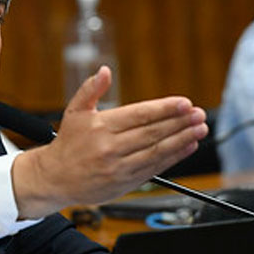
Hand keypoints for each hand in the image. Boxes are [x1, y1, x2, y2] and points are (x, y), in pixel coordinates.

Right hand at [11, 66, 207, 217]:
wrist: (54, 179)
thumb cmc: (67, 144)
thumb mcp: (74, 112)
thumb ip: (90, 90)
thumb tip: (105, 71)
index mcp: (100, 127)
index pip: (139, 115)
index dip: (164, 109)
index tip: (184, 103)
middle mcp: (110, 147)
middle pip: (152, 133)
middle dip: (179, 122)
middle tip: (198, 114)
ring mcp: (119, 167)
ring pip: (157, 151)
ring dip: (182, 140)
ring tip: (199, 129)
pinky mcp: (125, 183)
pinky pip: (154, 168)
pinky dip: (173, 157)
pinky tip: (187, 147)